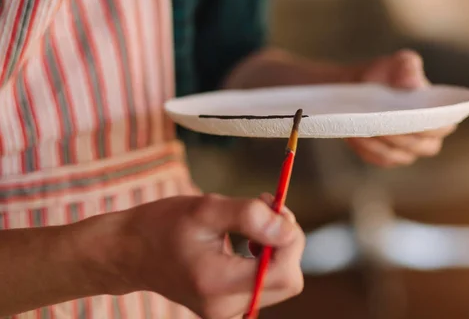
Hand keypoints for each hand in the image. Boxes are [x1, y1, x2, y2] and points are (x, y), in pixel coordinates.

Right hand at [87, 194, 304, 318]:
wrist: (129, 251)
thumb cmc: (162, 225)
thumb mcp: (206, 208)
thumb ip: (250, 217)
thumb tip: (288, 229)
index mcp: (218, 284)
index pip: (285, 273)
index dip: (291, 239)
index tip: (274, 209)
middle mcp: (225, 307)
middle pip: (288, 280)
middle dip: (285, 242)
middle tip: (266, 210)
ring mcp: (226, 311)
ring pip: (280, 281)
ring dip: (275, 248)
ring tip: (251, 224)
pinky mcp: (226, 306)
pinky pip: (264, 283)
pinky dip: (265, 259)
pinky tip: (248, 240)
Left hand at [346, 50, 454, 167]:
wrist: (359, 85)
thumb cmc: (387, 73)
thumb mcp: (400, 62)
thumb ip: (409, 68)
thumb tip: (410, 85)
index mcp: (438, 116)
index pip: (442, 127)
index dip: (430, 126)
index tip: (411, 115)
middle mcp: (426, 139)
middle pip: (420, 146)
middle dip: (401, 135)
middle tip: (382, 121)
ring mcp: (405, 151)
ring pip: (397, 155)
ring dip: (381, 142)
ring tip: (365, 126)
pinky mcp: (385, 157)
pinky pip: (379, 158)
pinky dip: (368, 149)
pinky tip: (356, 134)